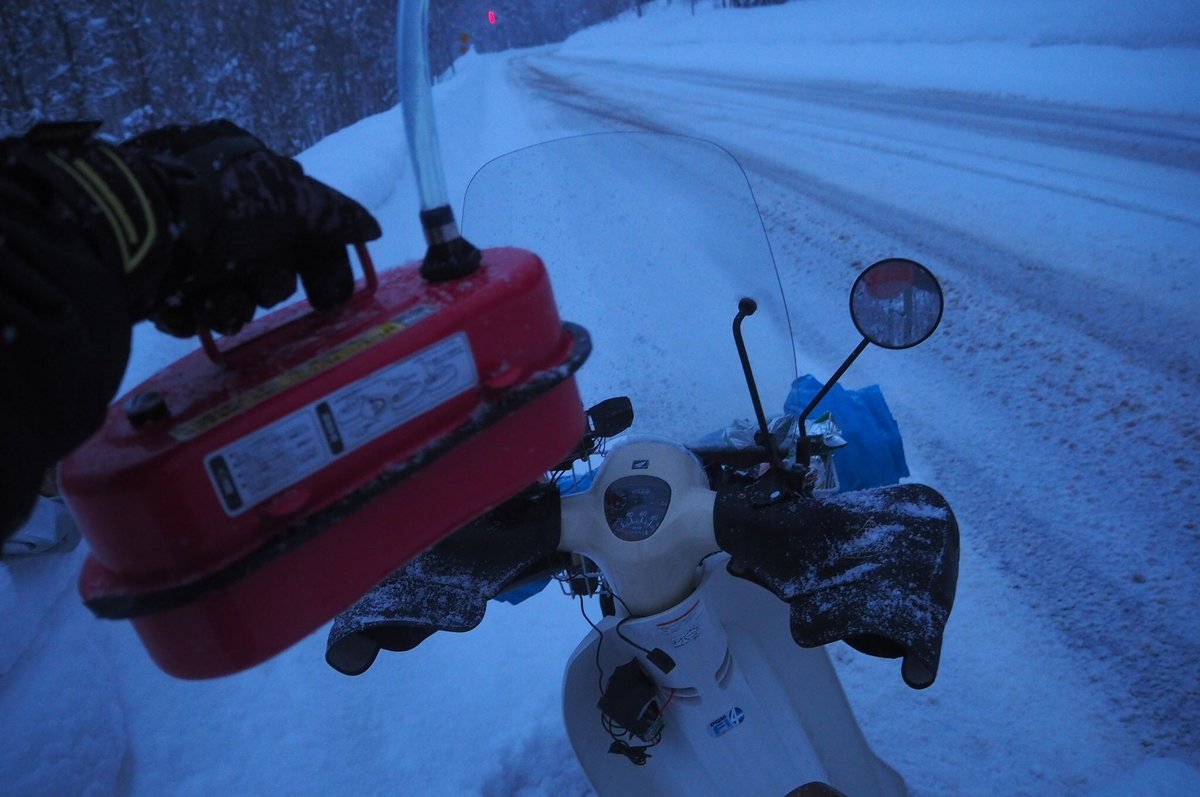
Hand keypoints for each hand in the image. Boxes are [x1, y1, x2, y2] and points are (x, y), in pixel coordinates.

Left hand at [125, 120, 381, 335]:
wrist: (131, 235)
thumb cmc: (220, 210)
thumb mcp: (287, 201)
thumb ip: (333, 214)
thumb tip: (370, 227)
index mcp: (243, 166)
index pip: (302, 217)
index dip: (321, 261)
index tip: (327, 301)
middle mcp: (212, 194)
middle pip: (266, 257)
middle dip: (268, 283)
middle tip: (260, 290)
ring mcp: (178, 232)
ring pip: (228, 284)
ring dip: (231, 304)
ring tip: (216, 310)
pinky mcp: (149, 268)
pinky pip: (188, 300)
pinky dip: (192, 310)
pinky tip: (186, 310)